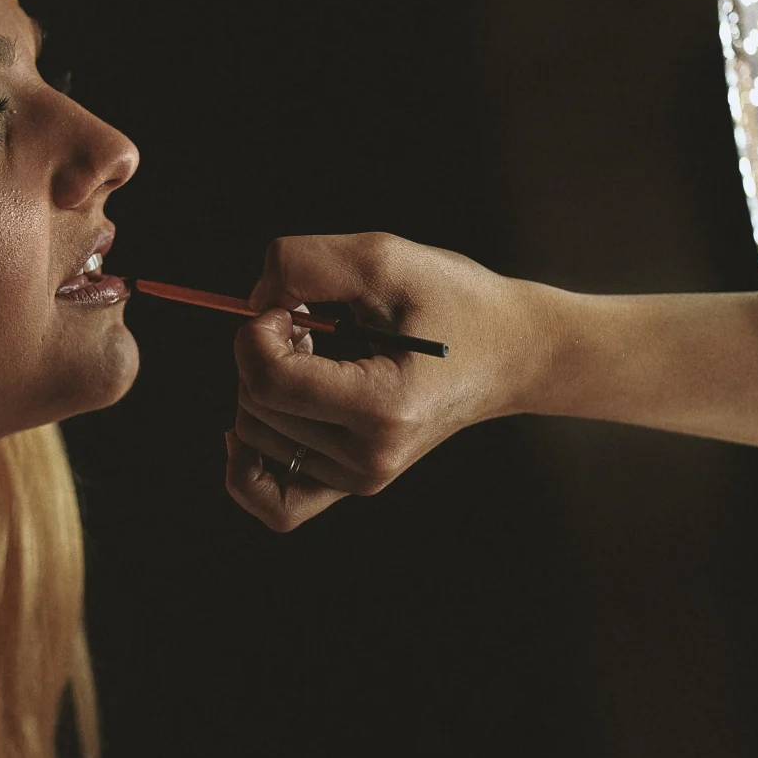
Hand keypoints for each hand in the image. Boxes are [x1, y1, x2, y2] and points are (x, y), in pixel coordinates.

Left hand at [222, 233, 547, 529]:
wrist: (511, 351)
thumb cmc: (455, 301)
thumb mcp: (383, 257)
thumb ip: (302, 264)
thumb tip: (251, 305)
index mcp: (383, 407)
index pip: (269, 381)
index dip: (256, 332)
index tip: (289, 306)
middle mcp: (371, 458)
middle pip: (255, 407)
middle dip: (260, 352)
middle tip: (307, 323)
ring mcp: (362, 478)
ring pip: (254, 438)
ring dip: (260, 387)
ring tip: (310, 357)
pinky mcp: (355, 483)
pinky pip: (274, 501)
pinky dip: (245, 465)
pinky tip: (255, 419)